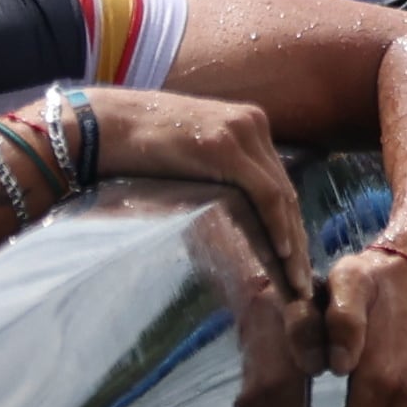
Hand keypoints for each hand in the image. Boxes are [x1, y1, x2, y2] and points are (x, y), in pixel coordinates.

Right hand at [82, 87, 312, 300]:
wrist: (102, 124)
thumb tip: (234, 219)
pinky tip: (284, 252)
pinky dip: (277, 224)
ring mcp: (241, 132)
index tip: (297, 264)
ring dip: (294, 241)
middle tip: (303, 282)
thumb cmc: (136, 146)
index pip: (279, 184)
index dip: (292, 225)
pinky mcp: (225, 146)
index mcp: (248, 124)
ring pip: (283, 195)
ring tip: (297, 280)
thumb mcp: (191, 156)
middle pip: (287, 192)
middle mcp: (253, 124)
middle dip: (299, 240)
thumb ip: (218, 175)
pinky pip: (265, 192)